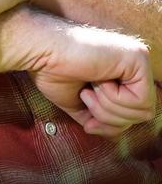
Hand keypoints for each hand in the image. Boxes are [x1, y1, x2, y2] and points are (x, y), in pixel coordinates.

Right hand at [27, 18, 155, 137]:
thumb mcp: (79, 104)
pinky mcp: (137, 57)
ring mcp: (138, 58)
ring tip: (89, 87)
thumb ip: (99, 118)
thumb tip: (109, 131)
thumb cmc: (51, 71)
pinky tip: (98, 79)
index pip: (134, 113)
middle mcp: (134, 64)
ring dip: (108, 107)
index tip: (88, 119)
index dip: (111, 123)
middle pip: (142, 115)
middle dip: (109, 116)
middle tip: (86, 94)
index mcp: (122, 72)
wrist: (40, 51)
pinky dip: (114, 98)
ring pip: (143, 111)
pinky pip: (141, 100)